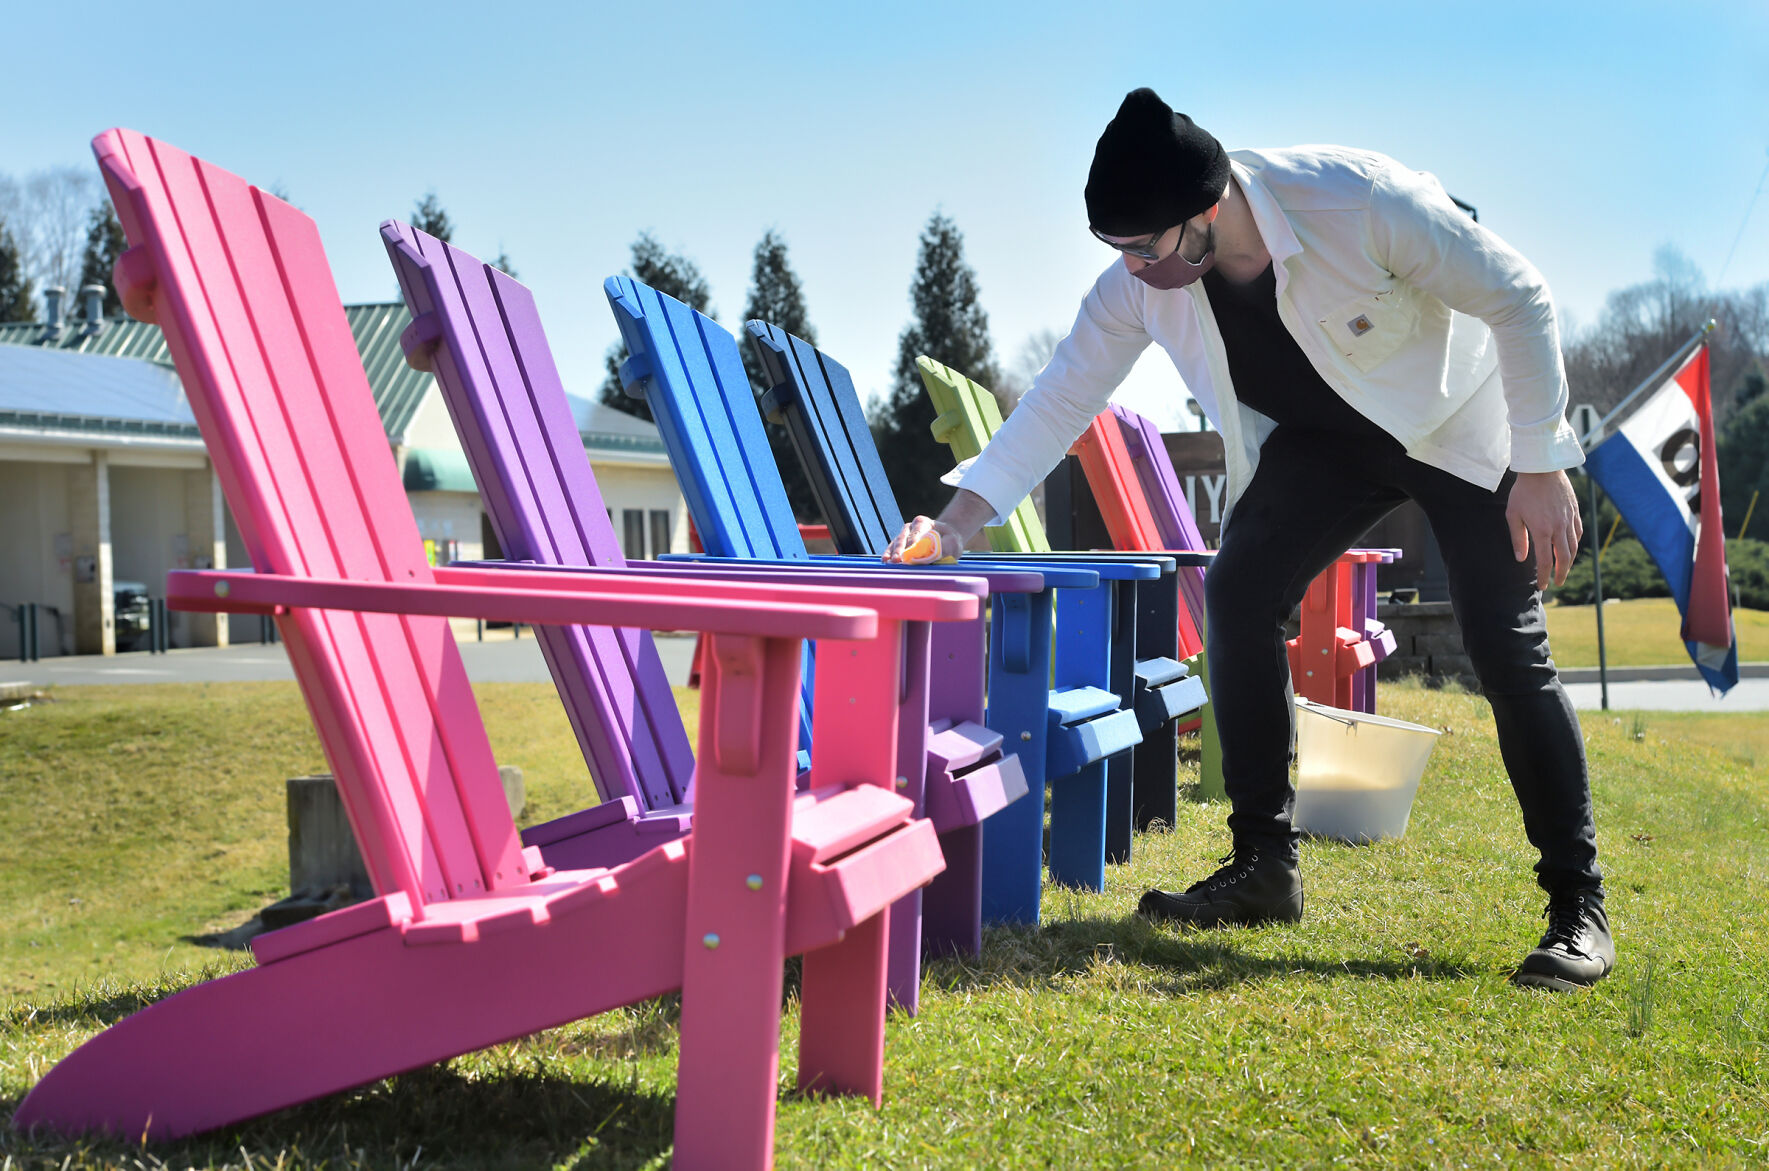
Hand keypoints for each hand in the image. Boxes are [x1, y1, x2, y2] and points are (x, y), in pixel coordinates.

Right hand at [884, 515, 961, 563]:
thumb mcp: (953, 542)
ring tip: (889, 561)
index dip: (913, 542)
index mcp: (923, 522)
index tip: (911, 550)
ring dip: (892, 552)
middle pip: (903, 537)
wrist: (946, 539)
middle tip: (898, 559)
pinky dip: (889, 554)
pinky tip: (885, 560)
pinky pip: (892, 548)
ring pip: (896, 543)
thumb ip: (945, 547)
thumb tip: (935, 554)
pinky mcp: (900, 543)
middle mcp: (911, 526)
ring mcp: (904, 534)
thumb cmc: (950, 540)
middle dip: (900, 549)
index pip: (917, 532)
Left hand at [1506, 470, 1583, 589]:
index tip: (1542, 586)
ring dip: (1570, 561)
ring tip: (1564, 569)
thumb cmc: (1523, 492)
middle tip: (1557, 583)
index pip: (1544, 561)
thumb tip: (1521, 559)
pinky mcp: (1575, 511)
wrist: (1542, 469)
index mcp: (1542, 531)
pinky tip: (1571, 548)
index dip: (1544, 576)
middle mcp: (1559, 528)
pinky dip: (1575, 544)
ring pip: (1574, 546)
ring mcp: (1569, 519)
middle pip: (1564, 558)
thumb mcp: (1513, 515)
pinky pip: (1578, 532)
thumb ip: (1518, 538)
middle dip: (1561, 574)